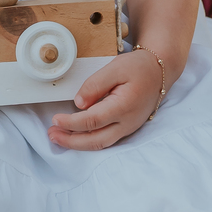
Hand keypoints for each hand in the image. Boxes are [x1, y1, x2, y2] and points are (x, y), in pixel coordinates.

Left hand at [47, 49, 163, 150]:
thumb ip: (95, 85)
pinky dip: (89, 140)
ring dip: (78, 144)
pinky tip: (76, 135)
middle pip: (95, 140)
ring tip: (59, 137)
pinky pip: (106, 140)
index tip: (55, 119)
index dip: (71, 123)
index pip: (92, 121)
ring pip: (101, 143)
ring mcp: (128, 127)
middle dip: (71, 141)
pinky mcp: (127, 128)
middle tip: (52, 135)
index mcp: (123, 106)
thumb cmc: (139, 67)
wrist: (159, 72)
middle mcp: (127, 122)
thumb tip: (78, 104)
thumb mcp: (115, 68)